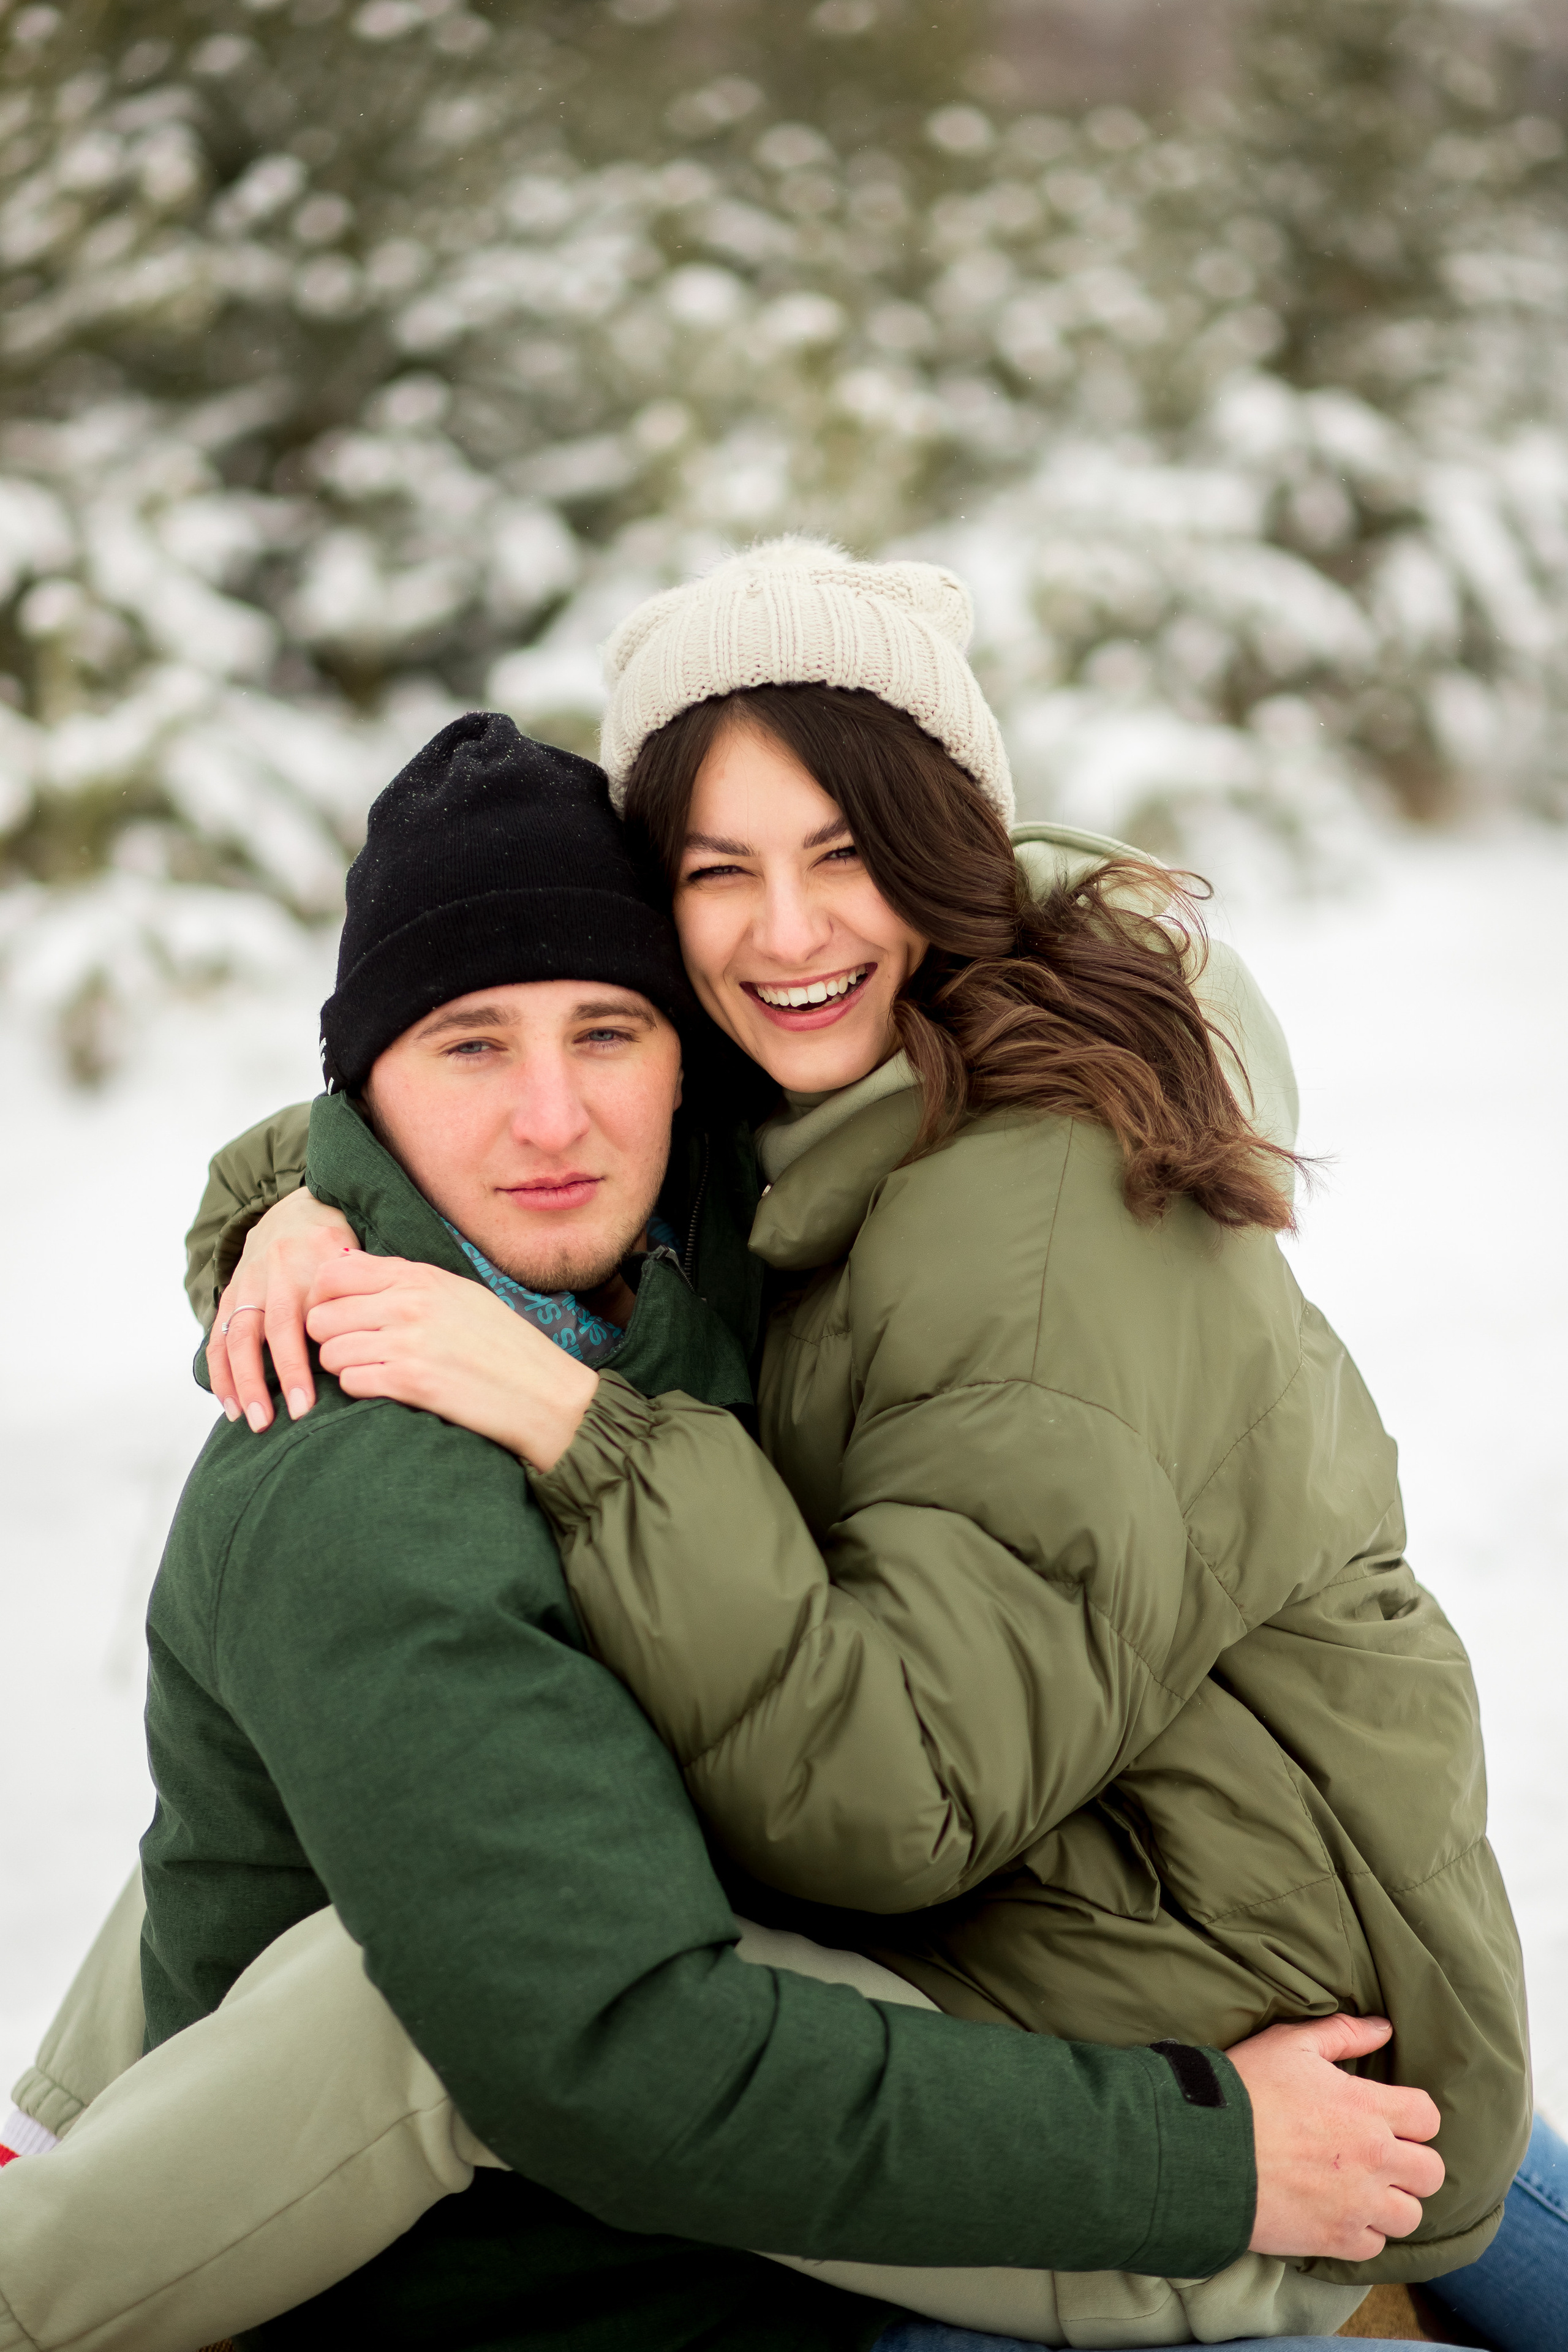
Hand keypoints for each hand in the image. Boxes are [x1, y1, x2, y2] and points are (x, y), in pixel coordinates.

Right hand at [209, 1189, 356, 1429]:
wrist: (295, 1211)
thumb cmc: (339, 1247)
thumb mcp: (360, 1258)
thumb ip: (368, 1293)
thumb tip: (382, 1346)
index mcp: (317, 1264)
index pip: (311, 1318)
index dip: (306, 1362)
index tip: (313, 1402)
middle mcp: (278, 1273)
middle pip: (274, 1328)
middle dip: (275, 1377)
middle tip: (283, 1418)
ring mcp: (249, 1283)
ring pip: (238, 1335)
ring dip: (242, 1381)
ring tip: (251, 1420)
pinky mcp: (230, 1293)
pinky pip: (218, 1335)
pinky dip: (220, 1372)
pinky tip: (229, 1404)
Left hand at [304, 1251, 598, 1470]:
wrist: (546, 1395)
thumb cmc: (504, 1346)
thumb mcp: (459, 1295)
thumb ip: (405, 1279)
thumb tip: (345, 1263)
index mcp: (421, 1277)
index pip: (334, 1273)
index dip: (322, 1297)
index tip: (337, 1315)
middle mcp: (410, 1303)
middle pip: (321, 1315)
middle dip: (329, 1336)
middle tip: (353, 1349)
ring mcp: (409, 1342)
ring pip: (330, 1352)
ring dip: (343, 1366)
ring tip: (373, 1371)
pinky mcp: (411, 1383)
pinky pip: (350, 1382)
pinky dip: (360, 1389)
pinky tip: (387, 1389)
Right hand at [1229, 2014, 1443, 2262]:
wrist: (1203, 2150)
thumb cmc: (1246, 2089)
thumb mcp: (1289, 2045)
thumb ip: (1342, 2034)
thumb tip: (1384, 2028)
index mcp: (1367, 2108)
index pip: (1429, 2117)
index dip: (1414, 2116)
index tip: (1389, 2117)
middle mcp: (1373, 2159)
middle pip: (1431, 2172)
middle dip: (1412, 2164)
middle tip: (1381, 2157)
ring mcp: (1357, 2205)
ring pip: (1410, 2215)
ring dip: (1392, 2203)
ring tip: (1363, 2189)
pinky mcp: (1335, 2240)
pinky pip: (1375, 2247)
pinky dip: (1363, 2233)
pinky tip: (1339, 2213)